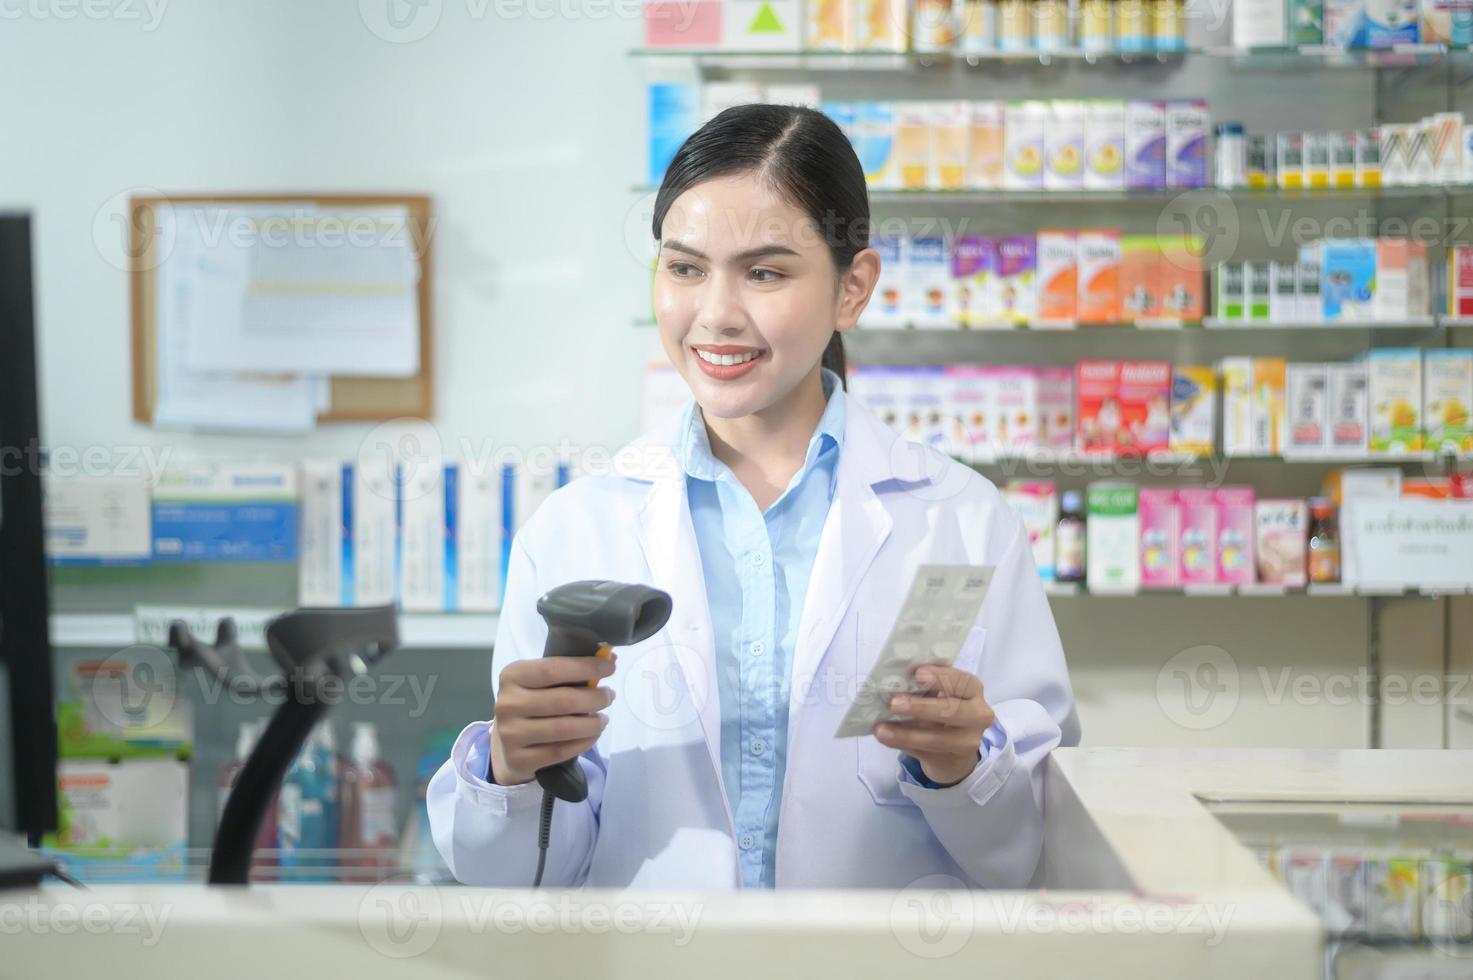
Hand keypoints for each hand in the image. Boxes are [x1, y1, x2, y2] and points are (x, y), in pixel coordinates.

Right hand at [489, 653, 616, 785]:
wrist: (507, 742)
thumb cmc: (532, 702)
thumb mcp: (541, 681)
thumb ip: (569, 670)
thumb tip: (610, 658)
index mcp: (512, 676)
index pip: (552, 669)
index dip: (585, 667)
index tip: (609, 666)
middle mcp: (507, 704)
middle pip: (563, 700)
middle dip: (595, 698)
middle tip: (609, 696)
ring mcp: (510, 734)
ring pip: (564, 729)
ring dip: (592, 723)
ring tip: (603, 718)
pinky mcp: (518, 759)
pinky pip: (560, 751)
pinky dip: (584, 743)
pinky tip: (592, 735)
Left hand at [873, 663, 993, 786]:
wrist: (953, 749)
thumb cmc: (943, 708)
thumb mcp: (940, 692)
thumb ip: (925, 684)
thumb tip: (896, 676)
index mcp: (973, 690)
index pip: (962, 681)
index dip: (940, 677)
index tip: (917, 673)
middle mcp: (978, 715)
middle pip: (953, 711)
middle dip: (922, 707)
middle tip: (894, 702)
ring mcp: (967, 742)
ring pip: (937, 739)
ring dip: (906, 733)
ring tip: (881, 729)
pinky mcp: (951, 761)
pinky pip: (924, 753)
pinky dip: (902, 744)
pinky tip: (885, 737)